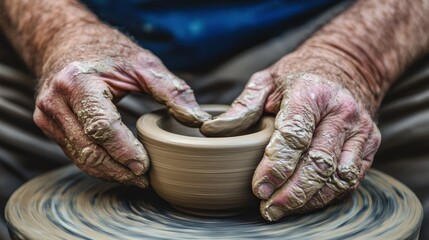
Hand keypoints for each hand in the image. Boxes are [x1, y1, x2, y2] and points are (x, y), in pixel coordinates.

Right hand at [33, 25, 209, 187]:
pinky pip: (75, 154)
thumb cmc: (108, 52)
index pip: (102, 126)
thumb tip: (198, 120)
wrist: (68, 41)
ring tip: (137, 179)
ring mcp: (48, 116)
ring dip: (109, 172)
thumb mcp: (143, 64)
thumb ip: (172, 91)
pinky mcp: (49, 126)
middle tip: (146, 180)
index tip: (145, 167)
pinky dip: (99, 165)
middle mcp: (56, 101)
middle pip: (89, 149)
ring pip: (80, 157)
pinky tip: (120, 169)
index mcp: (78, 82)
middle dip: (119, 169)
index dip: (124, 150)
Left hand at [202, 47, 380, 220]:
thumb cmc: (299, 76)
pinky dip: (328, 195)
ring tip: (282, 209)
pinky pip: (351, 179)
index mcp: (311, 93)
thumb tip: (210, 130)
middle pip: (317, 163)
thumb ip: (242, 107)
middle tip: (268, 209)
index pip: (294, 136)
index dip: (275, 166)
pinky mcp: (369, 144)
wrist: (346, 65)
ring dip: (309, 200)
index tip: (258, 189)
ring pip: (338, 177)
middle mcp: (340, 112)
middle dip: (291, 193)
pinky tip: (306, 201)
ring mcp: (359, 129)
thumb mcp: (267, 81)